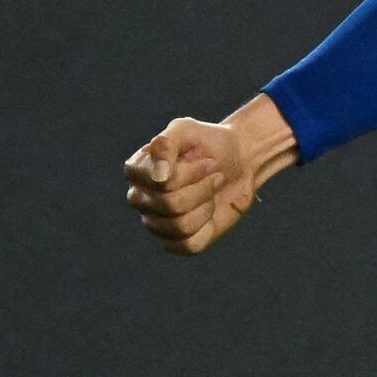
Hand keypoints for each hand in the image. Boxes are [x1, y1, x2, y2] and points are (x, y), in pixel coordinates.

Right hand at [126, 96, 298, 252]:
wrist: (239, 162)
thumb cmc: (209, 143)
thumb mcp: (187, 130)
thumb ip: (166, 145)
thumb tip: (158, 178)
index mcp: (137, 171)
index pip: (159, 183)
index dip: (188, 174)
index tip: (208, 160)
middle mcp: (140, 198)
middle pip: (170, 205)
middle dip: (203, 188)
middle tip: (215, 174)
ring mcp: (156, 222)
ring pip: (179, 226)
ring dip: (206, 205)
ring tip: (211, 191)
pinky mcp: (176, 241)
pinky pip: (188, 245)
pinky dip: (207, 228)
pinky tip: (209, 212)